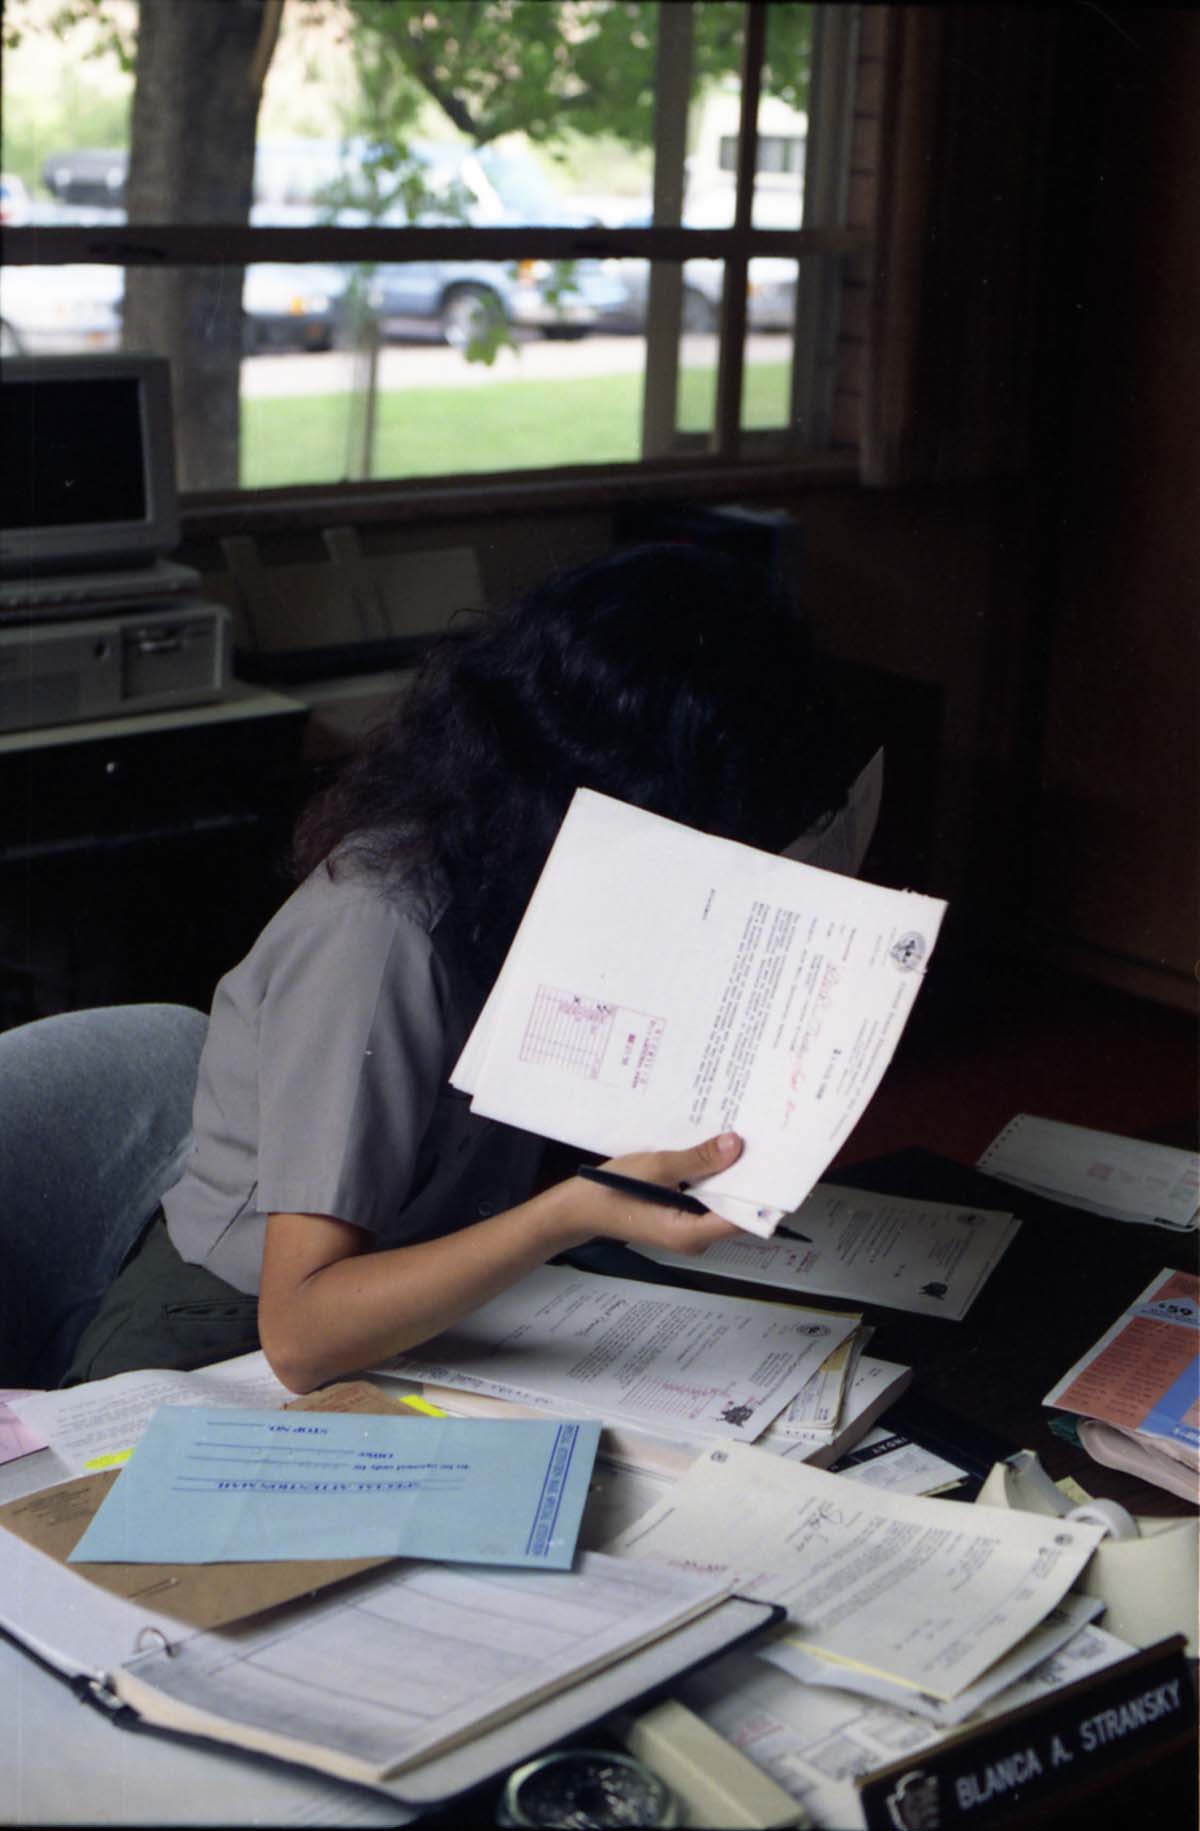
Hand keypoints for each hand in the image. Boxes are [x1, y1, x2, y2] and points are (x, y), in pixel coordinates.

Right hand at [566, 1131, 744, 1255]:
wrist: (580, 1206)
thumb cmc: (610, 1191)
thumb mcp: (655, 1168)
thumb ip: (697, 1159)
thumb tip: (735, 1146)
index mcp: (690, 1234)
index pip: (741, 1219)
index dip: (761, 1192)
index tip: (775, 1163)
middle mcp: (695, 1238)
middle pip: (735, 1211)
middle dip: (746, 1178)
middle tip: (761, 1142)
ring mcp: (689, 1230)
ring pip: (721, 1203)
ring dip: (728, 1176)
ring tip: (742, 1141)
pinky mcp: (682, 1219)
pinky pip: (707, 1200)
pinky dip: (712, 1179)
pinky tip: (715, 1154)